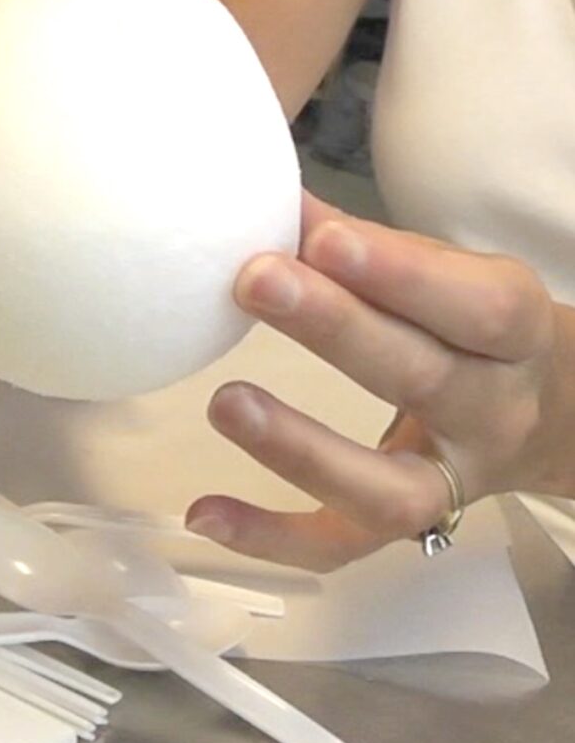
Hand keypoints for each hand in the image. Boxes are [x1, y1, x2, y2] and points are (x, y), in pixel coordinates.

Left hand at [186, 192, 574, 571]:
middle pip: (422, 378)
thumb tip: (266, 196)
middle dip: (336, 329)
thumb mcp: (441, 274)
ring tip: (223, 402)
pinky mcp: (404, 528)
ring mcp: (450, 484)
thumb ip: (359, 241)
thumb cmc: (468, 325)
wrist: (543, 413)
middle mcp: (493, 413)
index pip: (474, 306)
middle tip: (253, 281)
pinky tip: (200, 512)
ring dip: (300, 447)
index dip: (399, 273)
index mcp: (515, 333)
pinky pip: (340, 546)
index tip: (319, 237)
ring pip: (386, 487)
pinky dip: (269, 537)